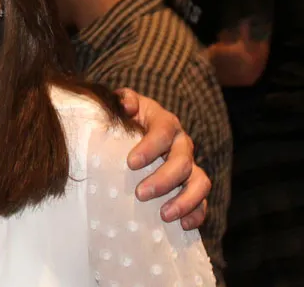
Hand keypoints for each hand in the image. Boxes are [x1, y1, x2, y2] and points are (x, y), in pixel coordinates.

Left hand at [117, 88, 209, 228]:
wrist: (135, 130)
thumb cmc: (126, 119)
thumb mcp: (122, 105)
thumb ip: (123, 100)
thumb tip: (128, 106)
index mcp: (165, 122)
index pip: (163, 131)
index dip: (149, 147)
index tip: (130, 163)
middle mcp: (181, 144)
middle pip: (182, 161)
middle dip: (163, 179)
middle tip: (140, 194)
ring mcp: (189, 166)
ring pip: (200, 182)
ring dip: (184, 200)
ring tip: (164, 215)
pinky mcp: (192, 186)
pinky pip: (202, 201)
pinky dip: (196, 214)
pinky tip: (182, 225)